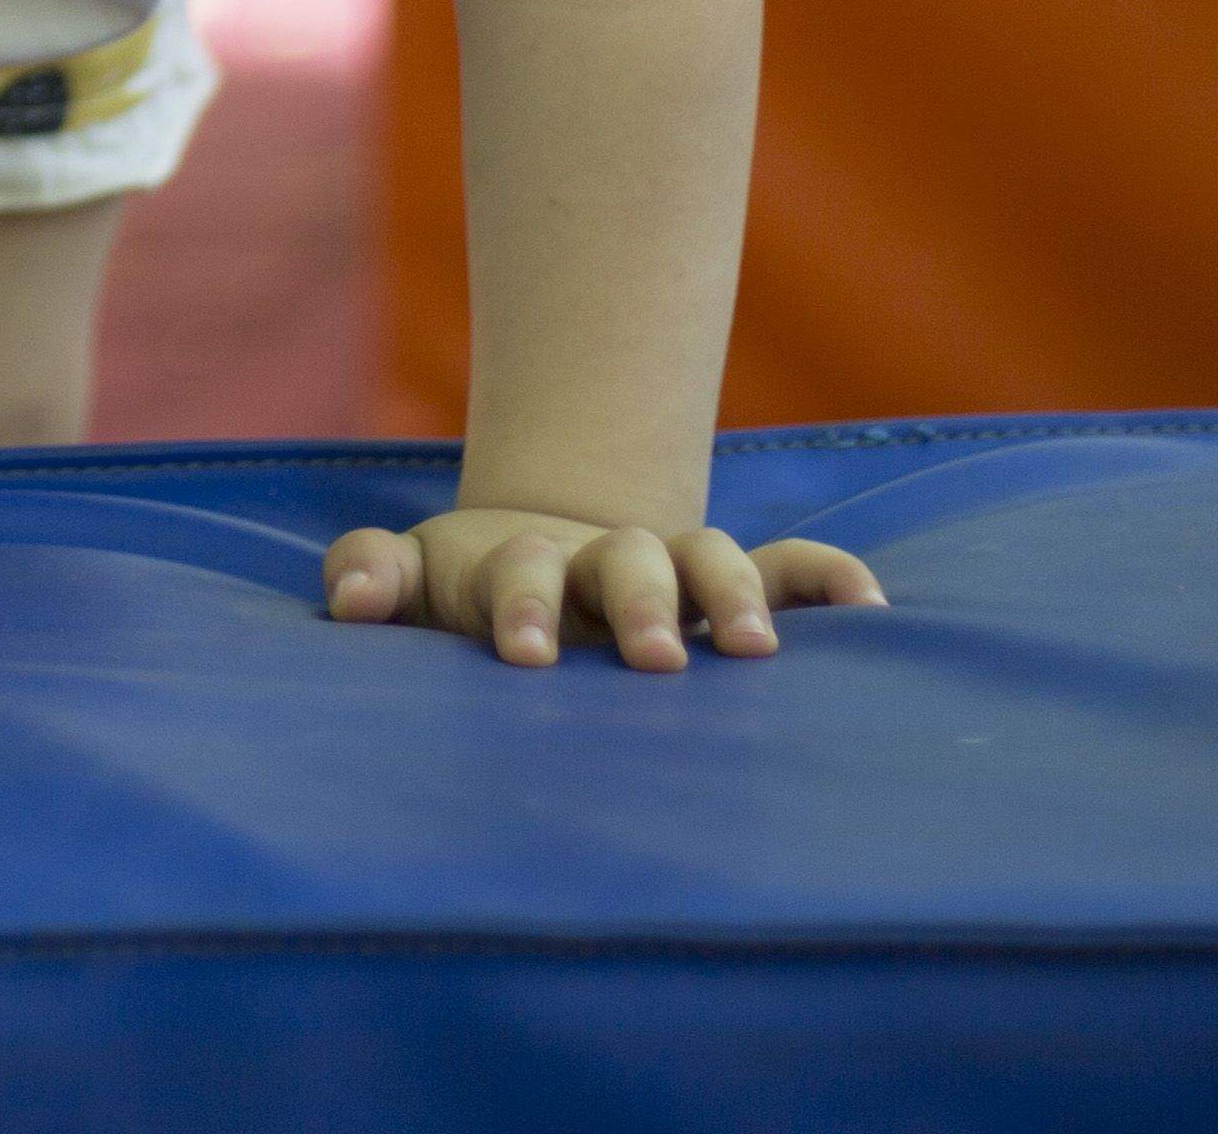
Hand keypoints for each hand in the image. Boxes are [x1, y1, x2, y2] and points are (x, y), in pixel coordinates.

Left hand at [324, 508, 882, 668]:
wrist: (542, 565)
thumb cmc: (465, 597)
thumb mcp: (414, 583)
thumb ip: (371, 575)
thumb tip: (345, 599)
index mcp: (519, 563)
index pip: (518, 571)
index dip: (520, 605)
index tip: (523, 657)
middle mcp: (603, 561)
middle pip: (626, 560)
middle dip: (638, 604)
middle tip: (648, 659)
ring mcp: (673, 570)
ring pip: (709, 559)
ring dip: (731, 596)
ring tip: (754, 654)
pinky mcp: (734, 587)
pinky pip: (791, 570)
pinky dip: (829, 579)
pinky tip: (871, 611)